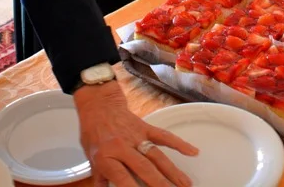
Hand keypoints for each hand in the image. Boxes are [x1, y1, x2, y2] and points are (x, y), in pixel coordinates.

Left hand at [75, 81, 197, 186]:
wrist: (99, 104)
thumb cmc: (93, 131)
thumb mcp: (90, 157)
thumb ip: (100, 177)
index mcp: (106, 157)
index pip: (121, 177)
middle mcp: (122, 147)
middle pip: (145, 168)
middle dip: (160, 184)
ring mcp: (136, 136)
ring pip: (157, 156)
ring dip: (173, 171)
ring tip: (186, 184)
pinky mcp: (146, 128)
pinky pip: (164, 136)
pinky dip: (179, 143)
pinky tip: (193, 152)